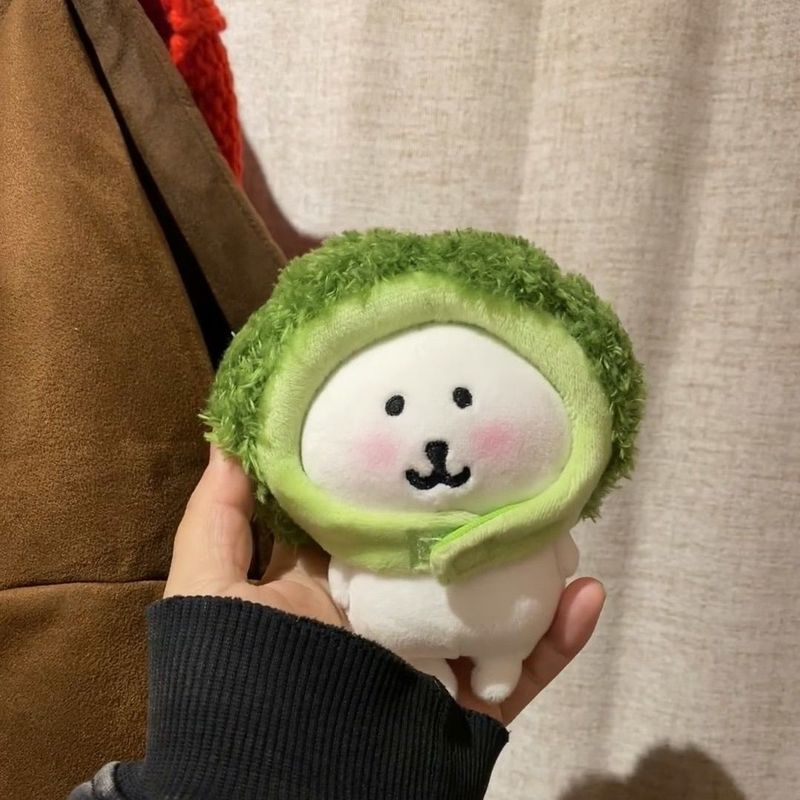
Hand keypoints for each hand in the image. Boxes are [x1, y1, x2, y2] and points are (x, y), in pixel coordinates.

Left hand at [166, 446, 604, 723]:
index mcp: (336, 590)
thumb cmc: (243, 679)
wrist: (285, 791)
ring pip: (496, 611)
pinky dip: (559, 639)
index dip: (400, 484)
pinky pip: (524, 673)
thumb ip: (218, 517)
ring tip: (564, 527)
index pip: (375, 525)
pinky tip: (587, 595)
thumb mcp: (212, 590)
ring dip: (534, 573)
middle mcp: (388, 622)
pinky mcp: (468, 711)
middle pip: (444, 563)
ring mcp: (433, 666)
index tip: (433, 435)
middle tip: (516, 471)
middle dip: (478, 522)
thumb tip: (231, 438)